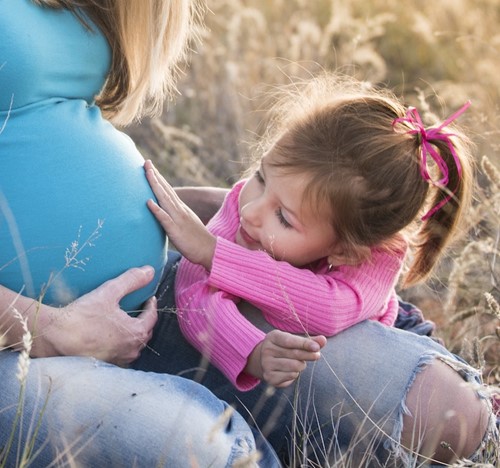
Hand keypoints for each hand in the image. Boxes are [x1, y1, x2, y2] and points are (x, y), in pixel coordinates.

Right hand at [37, 266, 157, 365]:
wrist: (55, 337)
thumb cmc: (83, 316)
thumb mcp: (109, 292)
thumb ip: (131, 280)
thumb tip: (150, 271)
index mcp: (136, 333)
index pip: (152, 317)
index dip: (151, 306)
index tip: (149, 298)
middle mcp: (131, 350)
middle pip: (145, 333)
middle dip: (145, 320)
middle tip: (140, 309)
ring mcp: (118, 360)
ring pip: (133, 346)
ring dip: (134, 335)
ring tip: (127, 323)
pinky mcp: (105, 365)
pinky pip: (120, 354)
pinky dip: (121, 345)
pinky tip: (112, 338)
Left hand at [144, 160, 215, 269]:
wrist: (210, 250)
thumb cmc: (196, 240)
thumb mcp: (185, 224)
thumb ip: (175, 216)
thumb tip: (165, 213)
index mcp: (181, 209)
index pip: (168, 190)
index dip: (159, 178)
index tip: (150, 166)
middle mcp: (180, 210)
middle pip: (166, 190)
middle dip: (155, 175)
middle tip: (146, 162)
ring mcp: (178, 219)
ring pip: (165, 199)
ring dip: (155, 186)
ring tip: (147, 173)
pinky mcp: (176, 231)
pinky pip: (165, 219)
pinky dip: (157, 210)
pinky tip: (148, 202)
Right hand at [245, 330, 326, 387]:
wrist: (265, 360)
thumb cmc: (284, 348)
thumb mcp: (294, 341)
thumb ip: (309, 341)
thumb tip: (323, 340)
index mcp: (272, 337)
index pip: (290, 341)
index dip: (304, 344)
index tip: (317, 347)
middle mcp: (267, 350)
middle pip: (294, 354)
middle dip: (309, 355)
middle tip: (317, 355)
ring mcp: (266, 364)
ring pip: (294, 366)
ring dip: (301, 365)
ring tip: (298, 362)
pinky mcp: (269, 377)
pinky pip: (291, 376)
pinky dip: (295, 373)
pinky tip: (291, 370)